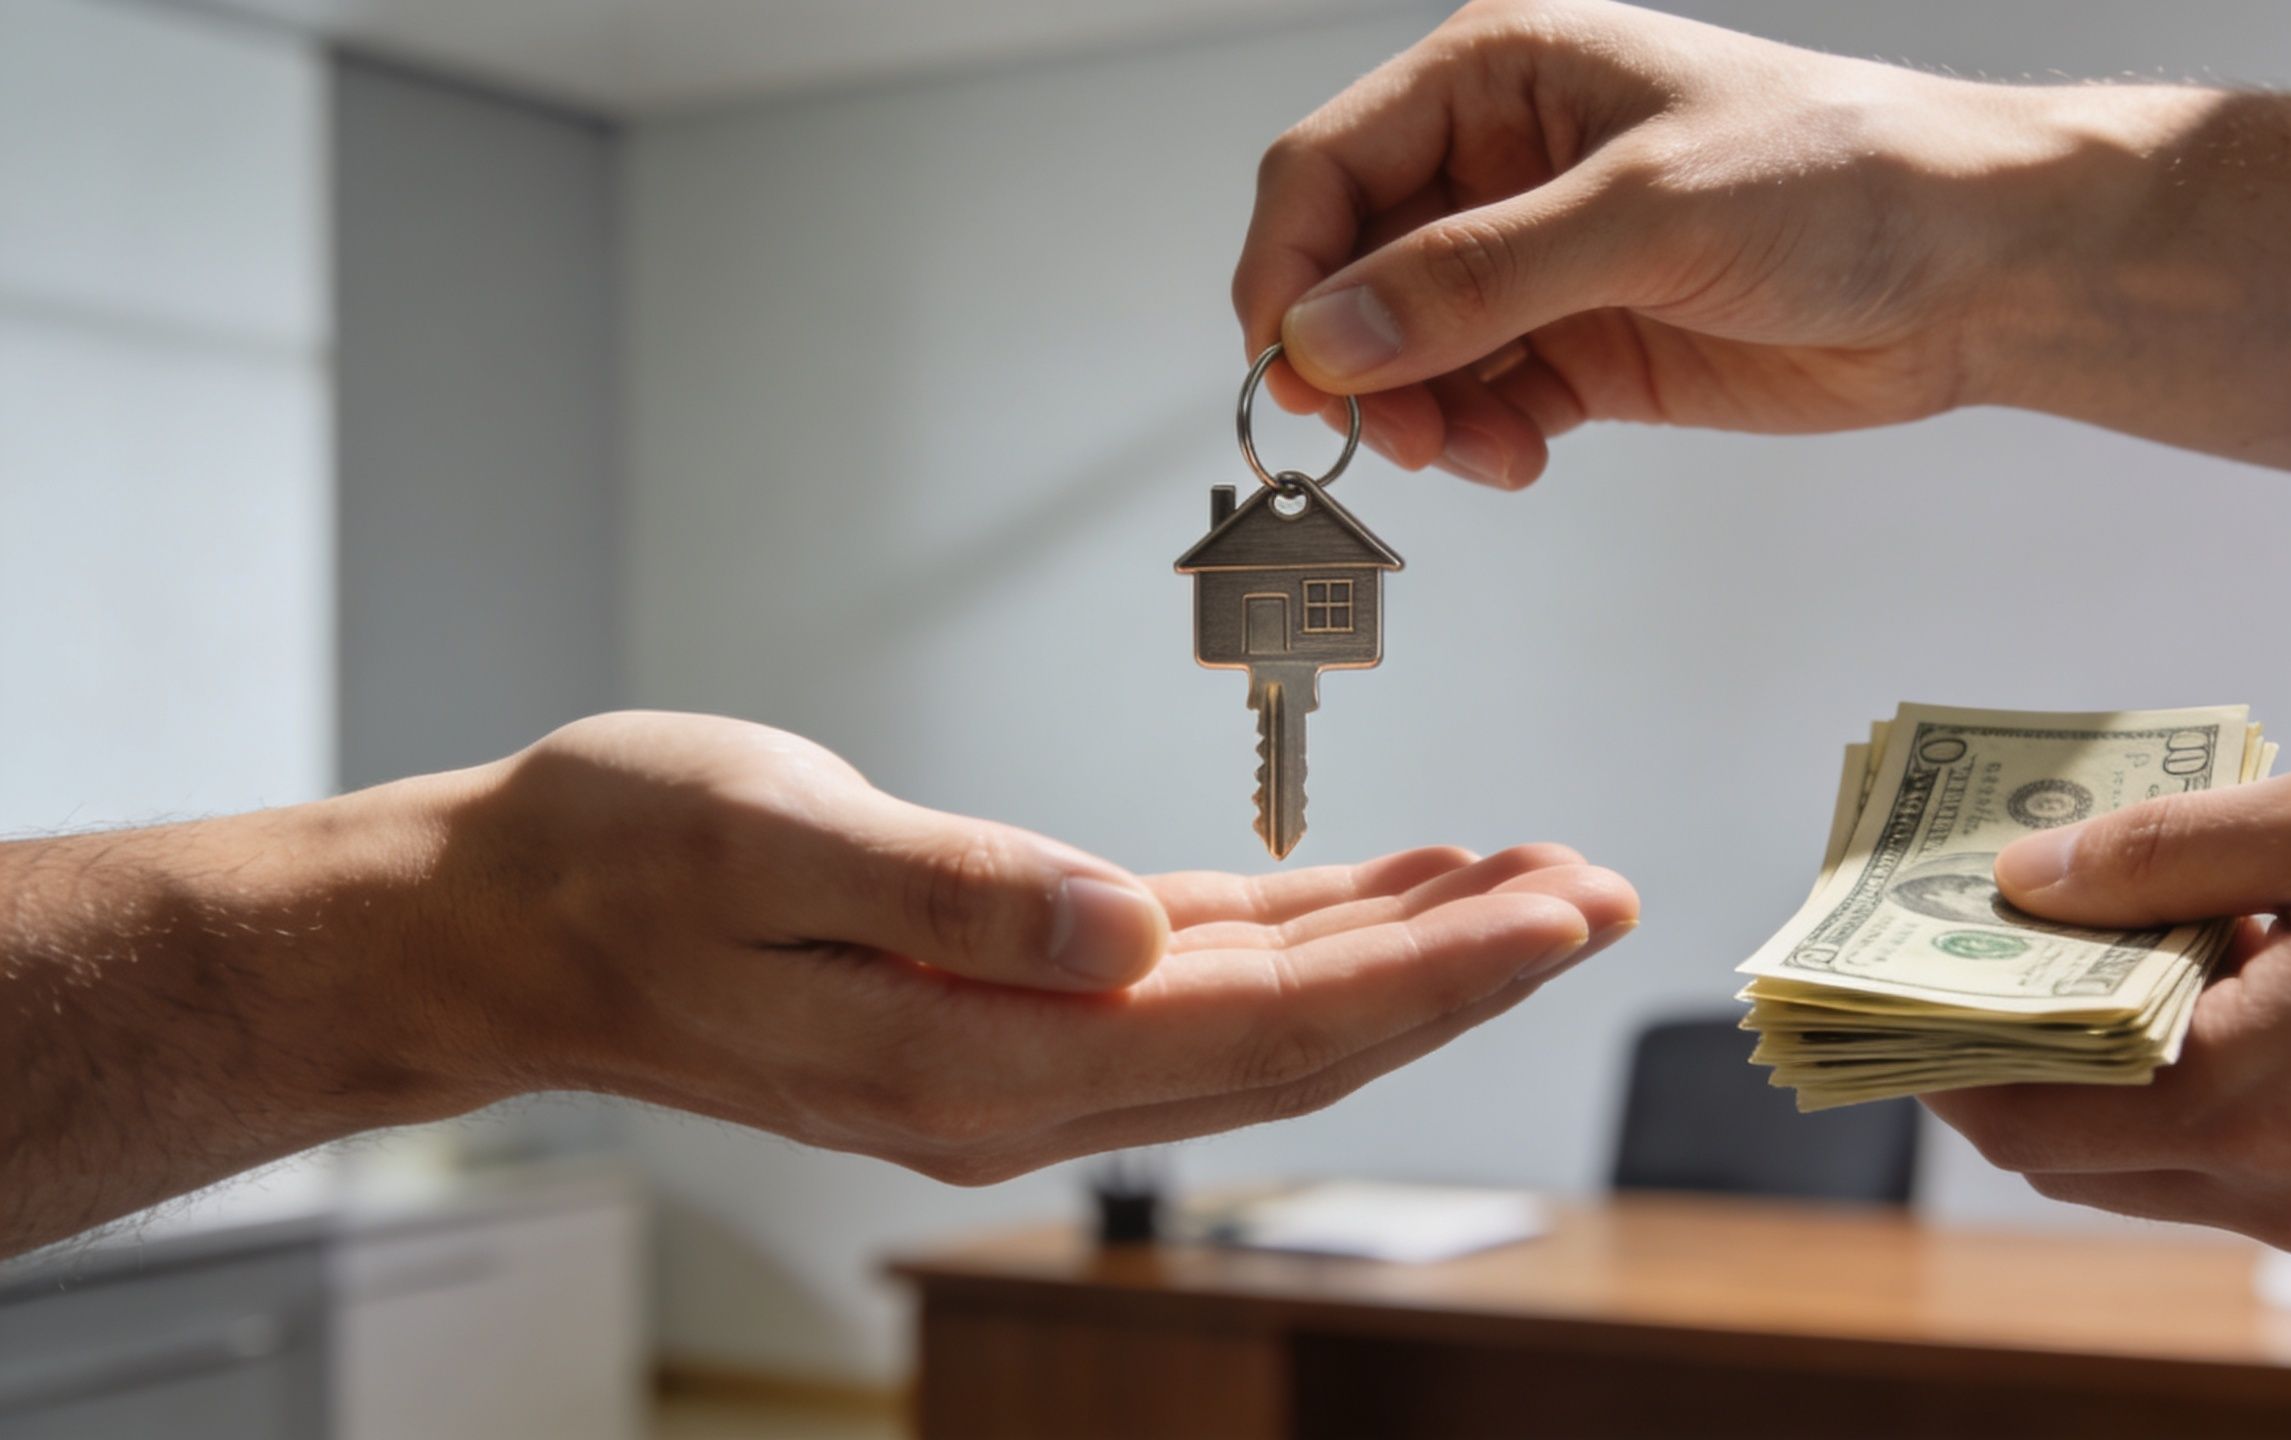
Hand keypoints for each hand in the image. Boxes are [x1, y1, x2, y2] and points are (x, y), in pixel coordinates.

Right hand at [429, 713, 1637, 1183]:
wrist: (504, 920)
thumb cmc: (614, 859)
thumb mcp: (770, 839)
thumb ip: (957, 889)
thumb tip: (1124, 935)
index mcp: (978, 1055)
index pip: (1260, 1028)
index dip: (1425, 974)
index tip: (1554, 909)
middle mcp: (1020, 1082)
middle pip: (1298, 1039)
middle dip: (1462, 968)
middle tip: (1598, 886)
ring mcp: (1018, 1055)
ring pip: (1263, 1014)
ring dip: (1402, 952)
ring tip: (1527, 877)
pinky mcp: (1008, 1003)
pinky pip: (1192, 979)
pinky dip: (1301, 934)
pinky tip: (1376, 887)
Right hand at [1232, 0, 2030, 486]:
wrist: (1974, 268)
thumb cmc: (1845, 174)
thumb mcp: (1645, 212)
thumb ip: (1479, 276)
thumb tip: (1332, 333)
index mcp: (1499, 76)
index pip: (1327, 167)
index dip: (1290, 268)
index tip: (1289, 365)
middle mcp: (1502, 165)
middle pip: (1353, 268)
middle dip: (1356, 358)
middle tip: (1381, 433)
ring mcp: (1538, 260)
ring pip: (1407, 350)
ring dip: (1417, 413)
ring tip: (1473, 451)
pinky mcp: (1578, 344)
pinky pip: (1478, 400)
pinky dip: (1477, 439)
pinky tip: (1520, 453)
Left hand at [1923, 755, 2290, 1257]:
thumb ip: (2159, 853)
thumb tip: (2020, 883)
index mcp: (2257, 1100)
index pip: (2018, 1114)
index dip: (1931, 1052)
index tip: (1877, 983)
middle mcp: (2283, 1187)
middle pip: (2062, 1148)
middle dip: (1999, 1053)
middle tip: (1966, 944)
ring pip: (2139, 1158)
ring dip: (2093, 1063)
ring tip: (2096, 932)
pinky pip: (2226, 1155)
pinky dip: (2180, 1078)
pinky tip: (2213, 966)